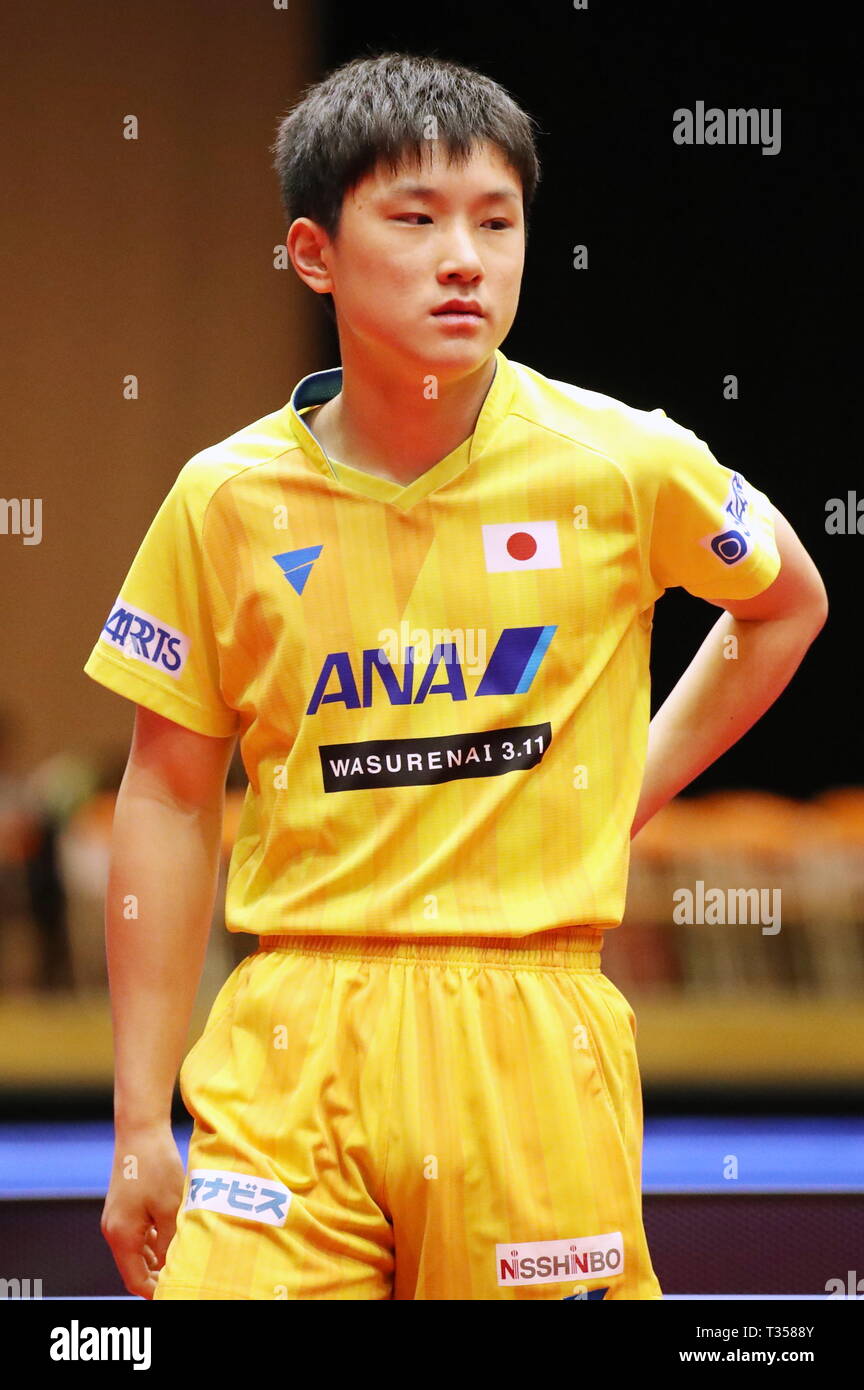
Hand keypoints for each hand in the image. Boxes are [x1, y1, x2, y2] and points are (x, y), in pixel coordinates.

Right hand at [101, 1124, 185, 1298]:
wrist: (140, 1131)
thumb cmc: (156, 1167)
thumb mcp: (170, 1208)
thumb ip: (170, 1242)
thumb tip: (170, 1268)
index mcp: (122, 1236)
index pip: (135, 1280)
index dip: (156, 1292)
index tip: (177, 1292)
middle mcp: (114, 1231)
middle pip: (134, 1268)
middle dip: (157, 1277)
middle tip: (184, 1277)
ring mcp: (116, 1219)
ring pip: (137, 1252)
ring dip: (156, 1259)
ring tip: (183, 1259)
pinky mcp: (123, 1207)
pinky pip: (137, 1235)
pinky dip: (153, 1242)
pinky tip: (173, 1236)